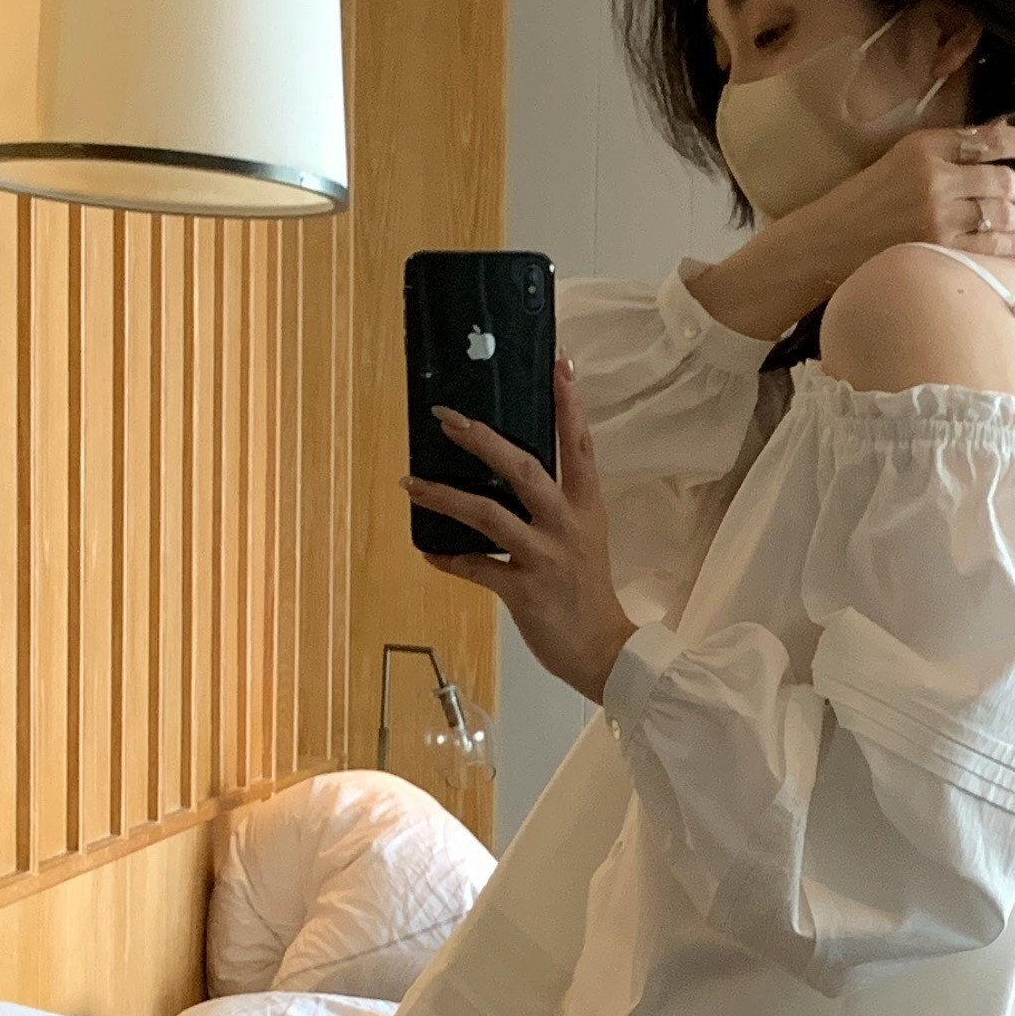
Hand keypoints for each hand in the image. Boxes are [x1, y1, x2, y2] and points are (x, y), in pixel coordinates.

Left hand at [404, 356, 636, 701]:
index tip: (560, 364)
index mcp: (586, 507)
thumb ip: (558, 506)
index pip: (579, 445)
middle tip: (448, 418)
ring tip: (411, 483)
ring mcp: (544, 557)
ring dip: (445, 496)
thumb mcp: (586, 538)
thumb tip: (512, 476)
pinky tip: (427, 550)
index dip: (570, 404)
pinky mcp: (523, 591)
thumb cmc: (590, 593)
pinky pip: (476, 568)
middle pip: (524, 468)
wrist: (603, 651)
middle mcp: (566, 525)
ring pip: (489, 514)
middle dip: (483, 440)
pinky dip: (448, 558)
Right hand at [793, 114, 1014, 271]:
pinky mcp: (935, 244)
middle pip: (1002, 177)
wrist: (828, 239)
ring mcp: (936, 212)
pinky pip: (990, 242)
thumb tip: (1002, 131)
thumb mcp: (904, 157)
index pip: (992, 138)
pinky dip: (1014, 240)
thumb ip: (952, 148)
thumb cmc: (865, 198)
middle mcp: (934, 175)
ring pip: (1000, 210)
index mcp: (924, 144)